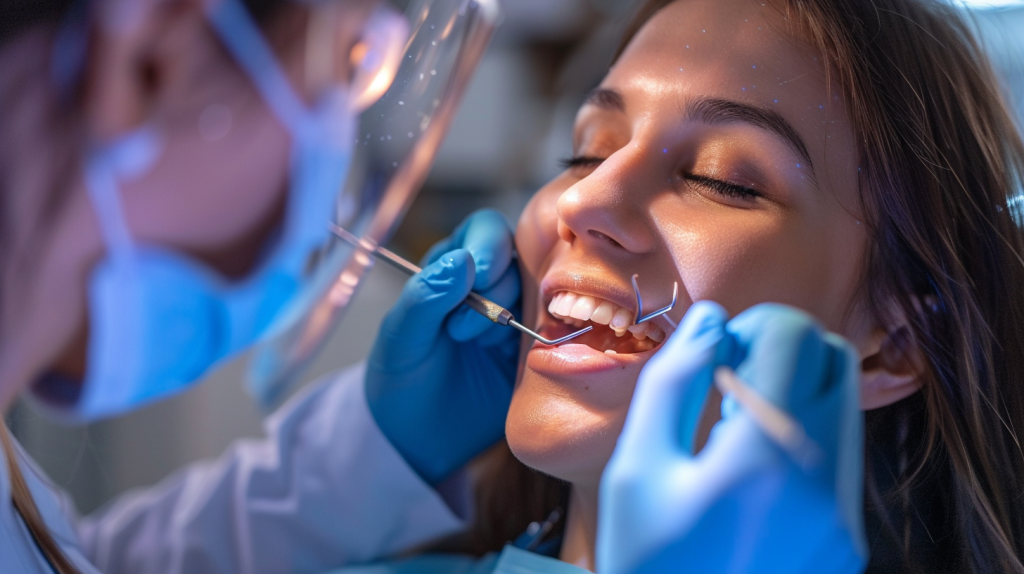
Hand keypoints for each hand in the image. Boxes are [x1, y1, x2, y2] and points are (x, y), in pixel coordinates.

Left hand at [365, 209, 520, 483]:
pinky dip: (544, 341)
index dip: (488, 247)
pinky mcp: (538, 351)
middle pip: (521, 259)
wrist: (418, 440)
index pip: (485, 232)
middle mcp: (491, 286)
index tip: (478, 277)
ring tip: (478, 348)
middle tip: (463, 330)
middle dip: (498, 289)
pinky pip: (559, 333)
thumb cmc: (401, 381)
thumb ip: (424, 298)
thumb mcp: (400, 339)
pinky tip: (518, 360)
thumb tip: (460, 260)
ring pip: (544, 294)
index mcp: (453, 268)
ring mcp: (519, 317)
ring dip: (515, 317)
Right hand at [598, 302, 866, 573]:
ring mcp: (843, 515)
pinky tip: (748, 468)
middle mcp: (823, 480)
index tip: (713, 356)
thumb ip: (673, 380)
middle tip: (724, 383)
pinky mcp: (846, 539)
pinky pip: (838, 454)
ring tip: (731, 428)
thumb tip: (710, 319)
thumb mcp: (637, 468)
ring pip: (843, 405)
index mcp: (767, 455)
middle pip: (832, 359)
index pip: (794, 335)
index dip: (750, 326)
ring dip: (793, 389)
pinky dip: (801, 433)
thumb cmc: (645, 563)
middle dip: (780, 349)